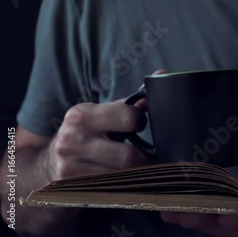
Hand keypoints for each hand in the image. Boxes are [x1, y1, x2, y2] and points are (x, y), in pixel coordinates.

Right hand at [44, 69, 165, 181]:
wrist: (47, 167)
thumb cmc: (85, 135)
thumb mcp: (100, 115)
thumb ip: (128, 104)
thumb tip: (160, 78)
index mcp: (83, 115)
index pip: (128, 117)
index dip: (141, 122)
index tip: (142, 126)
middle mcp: (73, 140)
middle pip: (128, 157)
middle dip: (147, 159)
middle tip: (155, 158)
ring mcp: (71, 167)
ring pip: (123, 177)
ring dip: (139, 176)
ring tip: (147, 171)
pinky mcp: (73, 188)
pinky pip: (113, 190)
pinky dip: (127, 187)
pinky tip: (131, 182)